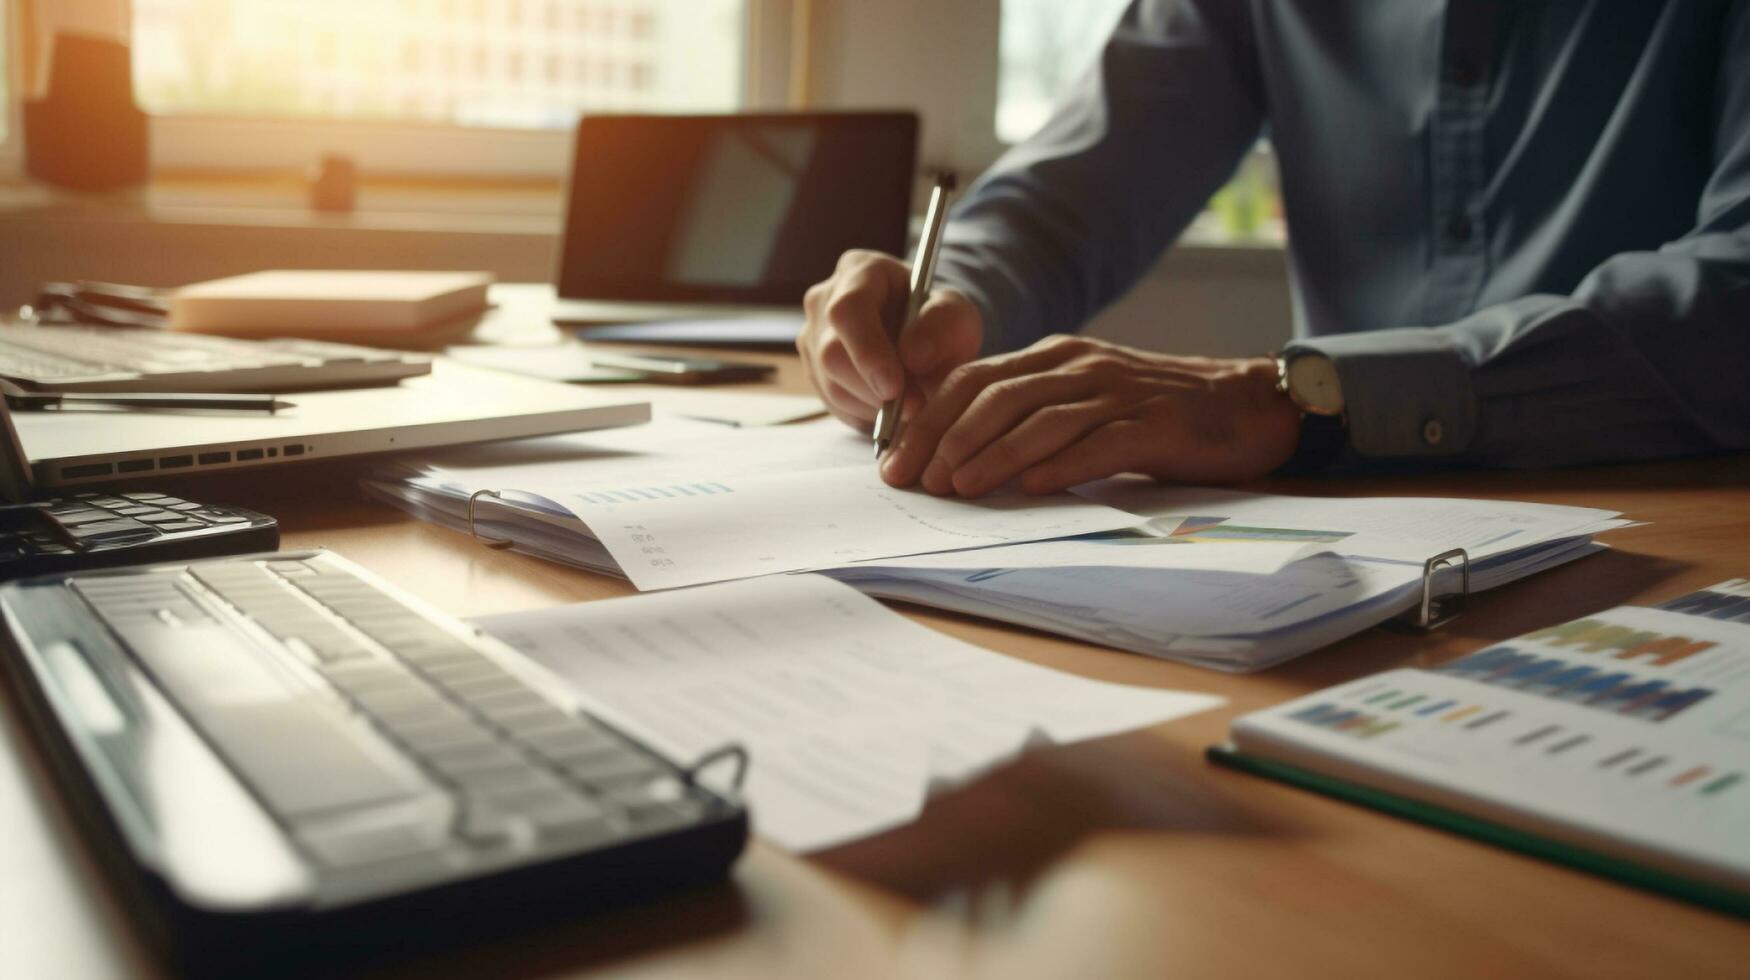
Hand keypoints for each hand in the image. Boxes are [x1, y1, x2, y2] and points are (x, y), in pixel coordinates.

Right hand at [798, 250, 983, 430]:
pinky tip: (889, 407)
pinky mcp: (811, 369)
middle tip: (915, 408)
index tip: (894, 388)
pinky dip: (863, 414)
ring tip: (909, 405)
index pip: (848, 310)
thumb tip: (912, 355)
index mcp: (859, 270)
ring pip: (830, 384)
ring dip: (872, 406)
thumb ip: (941, 326)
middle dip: (874, 390)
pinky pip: (830, 403)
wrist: (924, 339)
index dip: (868, 352)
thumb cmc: (939, 321)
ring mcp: (811, 336)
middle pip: (832, 354)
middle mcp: (824, 299)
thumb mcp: (957, 315)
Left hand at [880, 335, 1301, 495]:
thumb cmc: (1154, 414)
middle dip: (946, 440)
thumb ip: (1030, 416)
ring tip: (958, 489)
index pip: (972, 380)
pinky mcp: (1153, 425)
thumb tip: (959, 457)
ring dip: (992, 455)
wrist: (1245, 406)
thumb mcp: (1083, 402)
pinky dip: (1060, 466)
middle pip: (994, 397)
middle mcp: (1079, 366)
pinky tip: (1031, 488)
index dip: (927, 420)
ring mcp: (1116, 393)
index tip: (896, 462)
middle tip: (917, 482)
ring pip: (1039, 419)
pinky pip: (1098, 443)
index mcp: (1054, 357)